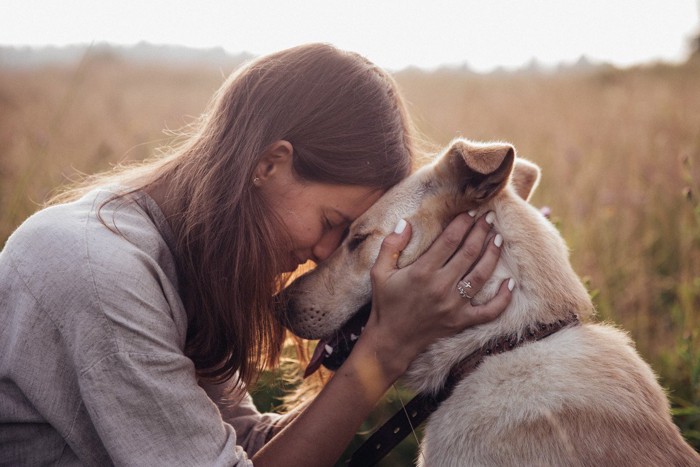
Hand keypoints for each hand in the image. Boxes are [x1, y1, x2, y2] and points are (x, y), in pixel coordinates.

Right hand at [361, 211, 512, 378]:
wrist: (391, 341)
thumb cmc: (385, 303)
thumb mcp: (379, 272)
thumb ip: (391, 246)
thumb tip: (406, 223)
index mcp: (422, 272)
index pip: (449, 240)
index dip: (463, 223)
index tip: (471, 212)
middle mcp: (440, 287)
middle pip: (469, 253)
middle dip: (481, 232)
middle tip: (489, 218)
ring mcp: (454, 306)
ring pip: (481, 275)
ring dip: (492, 255)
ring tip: (498, 239)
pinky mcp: (462, 321)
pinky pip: (489, 311)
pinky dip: (503, 298)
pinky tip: (510, 283)